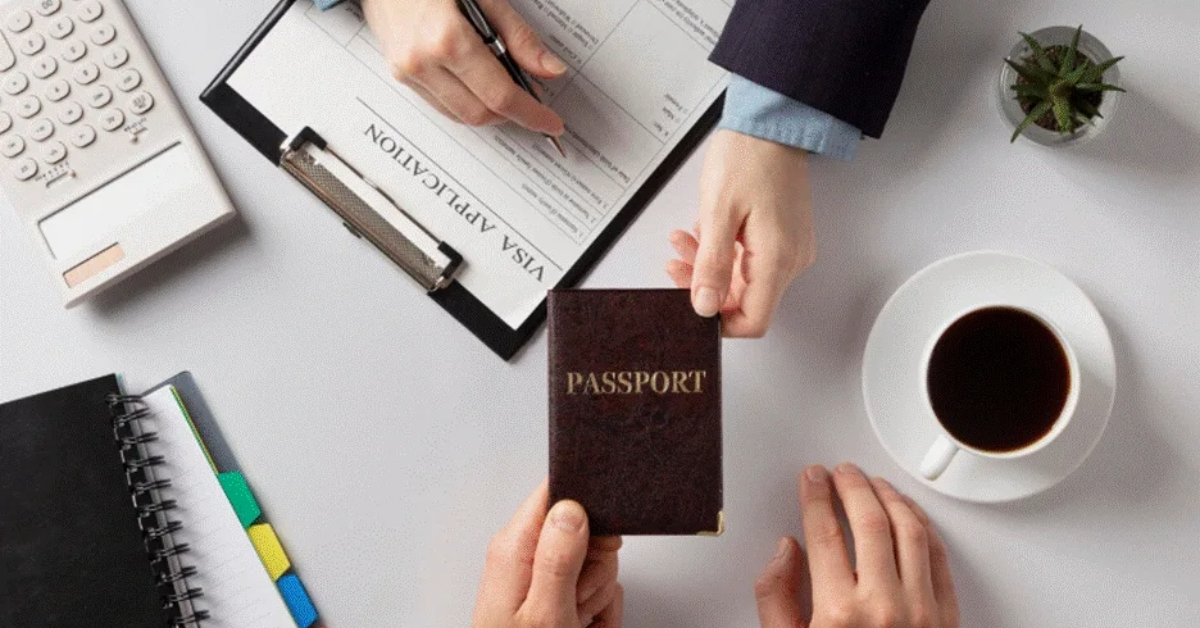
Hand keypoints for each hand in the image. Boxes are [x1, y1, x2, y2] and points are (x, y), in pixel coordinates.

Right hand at [363, 0, 565, 134]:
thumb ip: (519, 37)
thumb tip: (550, 70)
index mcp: (448, 39)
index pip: (500, 95)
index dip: (531, 113)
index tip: (550, 122)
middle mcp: (423, 62)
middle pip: (480, 113)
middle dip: (512, 115)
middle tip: (534, 104)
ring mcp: (407, 71)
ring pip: (460, 115)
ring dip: (489, 111)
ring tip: (508, 91)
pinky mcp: (400, 74)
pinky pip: (441, 105)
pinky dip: (467, 102)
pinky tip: (480, 85)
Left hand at [473, 479, 622, 627]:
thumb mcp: (545, 613)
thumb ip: (558, 557)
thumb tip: (571, 508)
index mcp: (514, 547)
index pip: (554, 492)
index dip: (586, 508)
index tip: (600, 539)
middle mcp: (523, 554)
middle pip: (583, 528)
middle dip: (595, 563)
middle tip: (581, 596)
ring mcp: (540, 574)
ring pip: (593, 558)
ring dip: (596, 590)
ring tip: (577, 617)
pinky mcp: (555, 592)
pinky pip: (593, 585)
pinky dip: (597, 606)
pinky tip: (584, 624)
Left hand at [667, 129, 815, 337]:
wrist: (772, 123)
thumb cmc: (748, 157)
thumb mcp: (718, 213)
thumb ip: (711, 265)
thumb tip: (704, 306)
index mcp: (777, 259)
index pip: (753, 321)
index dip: (719, 323)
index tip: (691, 309)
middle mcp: (791, 260)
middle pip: (745, 300)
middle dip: (705, 288)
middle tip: (676, 264)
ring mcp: (789, 248)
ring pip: (743, 279)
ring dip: (709, 266)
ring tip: (682, 242)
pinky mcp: (783, 236)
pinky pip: (750, 259)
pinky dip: (724, 252)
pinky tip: (703, 233)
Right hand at [754, 464, 958, 627]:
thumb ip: (776, 597)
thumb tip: (786, 551)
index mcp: (839, 615)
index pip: (825, 533)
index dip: (816, 497)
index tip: (811, 480)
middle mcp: (885, 608)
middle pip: (869, 521)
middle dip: (851, 486)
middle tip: (840, 472)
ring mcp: (922, 612)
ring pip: (909, 531)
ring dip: (888, 498)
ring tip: (872, 484)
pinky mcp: (947, 619)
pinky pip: (938, 557)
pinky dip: (923, 526)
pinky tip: (908, 514)